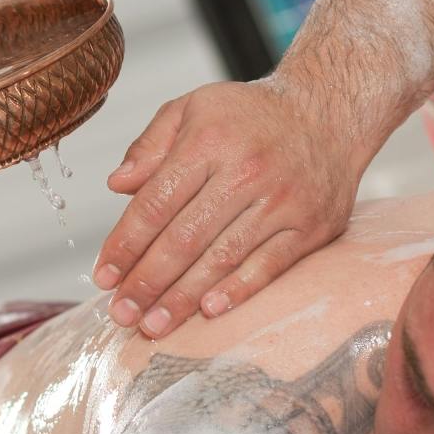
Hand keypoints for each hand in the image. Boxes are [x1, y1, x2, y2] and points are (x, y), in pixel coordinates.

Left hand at [92, 77, 365, 336]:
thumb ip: (151, 145)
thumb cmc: (251, 115)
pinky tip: (208, 311)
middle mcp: (245, 171)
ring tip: (154, 325)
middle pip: (184, 238)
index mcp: (208, 141)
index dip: (126, 244)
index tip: (104, 276)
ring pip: (222, 258)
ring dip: (183, 297)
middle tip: (121, 314)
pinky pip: (268, 266)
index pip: (156, 203)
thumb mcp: (194, 108)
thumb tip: (116, 185)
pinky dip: (238, 291)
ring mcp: (281, 201)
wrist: (329, 111)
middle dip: (147, 282)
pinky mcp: (310, 225)